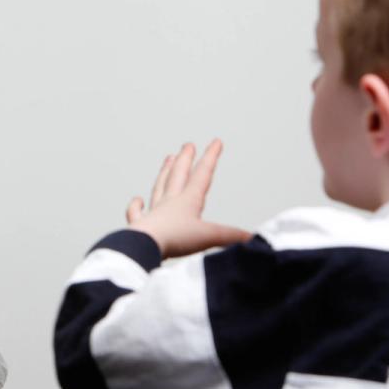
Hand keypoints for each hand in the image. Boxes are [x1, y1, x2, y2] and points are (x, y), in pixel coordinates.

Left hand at [126, 139, 250, 257]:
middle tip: (187, 144)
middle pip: (178, 174)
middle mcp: (170, 202)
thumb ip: (232, 236)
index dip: (211, 157)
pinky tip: (137, 200)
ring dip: (165, 172)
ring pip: (160, 186)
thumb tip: (252, 238)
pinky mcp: (139, 226)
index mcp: (188, 201)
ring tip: (168, 159)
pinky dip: (136, 206)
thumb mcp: (209, 237)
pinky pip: (136, 213)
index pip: (202, 174)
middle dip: (186, 158)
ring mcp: (153, 212)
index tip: (216, 142)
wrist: (143, 247)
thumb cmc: (174, 240)